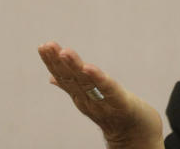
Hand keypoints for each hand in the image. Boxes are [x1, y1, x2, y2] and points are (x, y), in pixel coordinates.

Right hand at [37, 41, 162, 148]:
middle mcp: (88, 100)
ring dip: (75, 66)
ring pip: (86, 82)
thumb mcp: (91, 97)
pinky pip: (108, 90)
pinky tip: (88, 67)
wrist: (136, 134)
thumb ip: (73, 86)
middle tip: (47, 45)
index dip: (53, 62)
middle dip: (58, 62)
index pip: (64, 77)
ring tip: (65, 51)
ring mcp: (103, 103)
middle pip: (71, 78)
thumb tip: (52, 77)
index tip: (43, 46)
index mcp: (81, 96)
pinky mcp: (121, 103)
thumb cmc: (114, 113)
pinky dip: (98, 78)